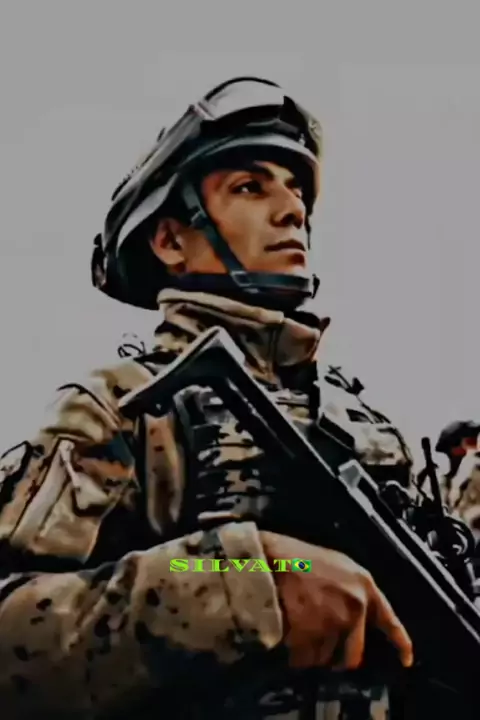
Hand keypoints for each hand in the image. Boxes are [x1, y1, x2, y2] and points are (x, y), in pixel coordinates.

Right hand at [261, 531, 413, 670]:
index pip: (390, 621)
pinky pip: (305, 658)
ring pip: (326, 658)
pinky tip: (287, 636)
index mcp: (364, 586)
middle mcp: (356, 608)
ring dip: (312, 652)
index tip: (406, 661)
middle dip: (338, 657)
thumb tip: (356, 617)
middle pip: (354, 654)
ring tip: (297, 630)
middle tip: (319, 646)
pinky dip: (296, 654)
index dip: (400, 644)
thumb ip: (352, 592)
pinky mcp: (314, 636)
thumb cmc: (298, 557)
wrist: (269, 560)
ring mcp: (335, 623)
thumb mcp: (337, 566)